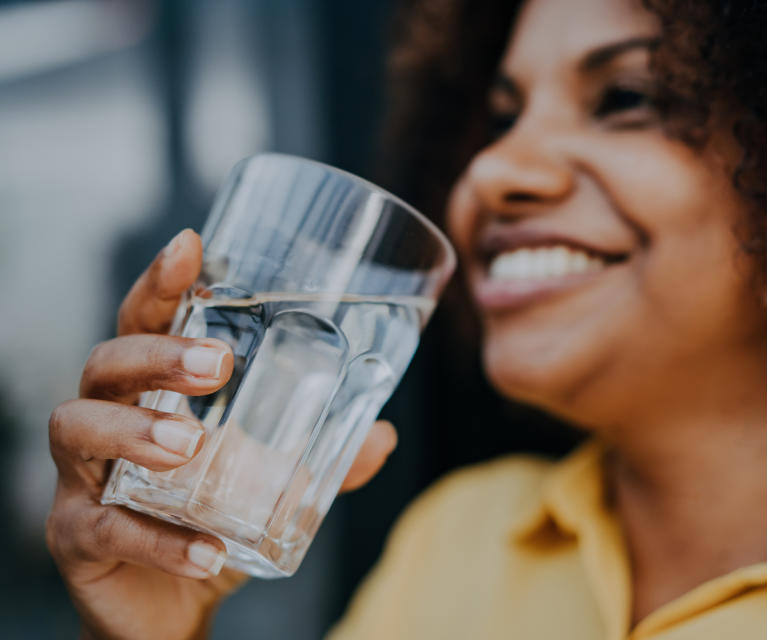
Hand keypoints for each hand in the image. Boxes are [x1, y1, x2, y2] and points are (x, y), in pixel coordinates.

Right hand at [46, 230, 397, 639]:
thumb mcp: (268, 480)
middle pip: (107, 362)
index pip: (145, 321)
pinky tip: (208, 551)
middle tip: (215, 364)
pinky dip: (158, 538)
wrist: (170, 602)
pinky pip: (103, 528)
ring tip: (188, 445)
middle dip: (156, 354)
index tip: (191, 244)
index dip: (161, 281)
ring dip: (134, 430)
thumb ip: (320, 456)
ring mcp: (83, 476)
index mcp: (151, 390)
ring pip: (79, 428)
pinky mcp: (76, 536)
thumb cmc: (209, 514)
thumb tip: (382, 434)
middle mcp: (107, 418)